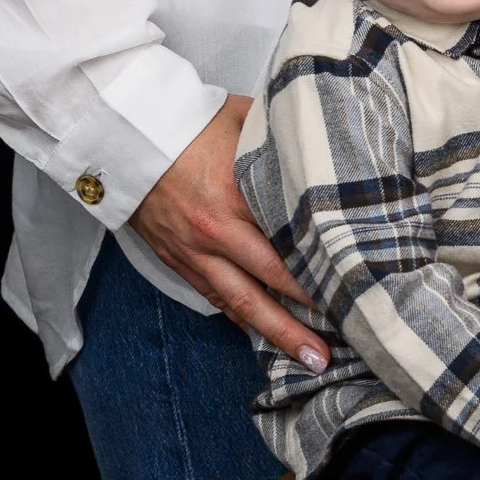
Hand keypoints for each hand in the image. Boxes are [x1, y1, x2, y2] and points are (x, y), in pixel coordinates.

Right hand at [131, 98, 328, 369]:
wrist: (126, 137)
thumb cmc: (191, 122)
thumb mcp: (246, 121)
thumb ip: (283, 140)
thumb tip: (327, 142)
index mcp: (235, 196)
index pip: (286, 244)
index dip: (319, 269)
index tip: (352, 288)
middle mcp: (215, 233)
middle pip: (265, 286)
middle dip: (301, 320)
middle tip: (333, 349)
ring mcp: (193, 251)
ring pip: (239, 303)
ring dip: (273, 332)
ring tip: (307, 358)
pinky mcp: (177, 259)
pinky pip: (213, 296)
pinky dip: (239, 317)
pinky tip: (261, 333)